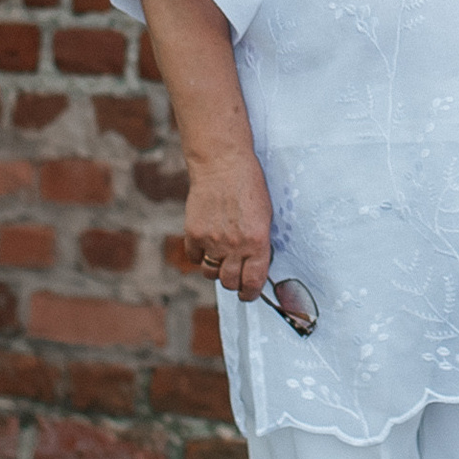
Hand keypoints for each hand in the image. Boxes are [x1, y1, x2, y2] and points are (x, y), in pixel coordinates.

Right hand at [182, 148, 273, 305]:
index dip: (251, 293)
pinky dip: (200, 255)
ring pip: (211, 273)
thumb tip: (255, 267)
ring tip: (221, 257)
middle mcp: (235, 246)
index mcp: (257, 242)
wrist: (223, 165)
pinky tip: (207, 243)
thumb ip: (259, 243)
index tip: (249, 294)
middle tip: (235, 276)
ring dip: (216, 269)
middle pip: (230, 282)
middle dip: (234, 282)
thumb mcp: (264, 216)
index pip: (253, 282)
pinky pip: (195, 257)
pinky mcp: (194, 233)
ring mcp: (212, 241)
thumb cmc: (249, 187)